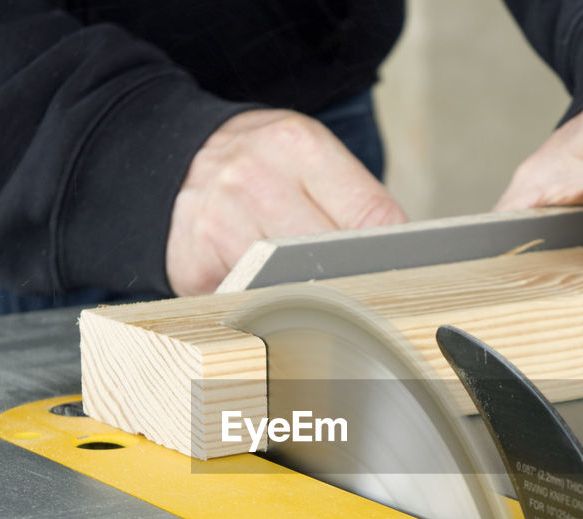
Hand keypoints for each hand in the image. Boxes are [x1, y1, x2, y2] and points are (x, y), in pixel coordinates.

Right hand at [167, 109, 407, 295]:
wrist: (171, 152)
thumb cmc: (258, 164)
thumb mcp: (308, 156)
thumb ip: (354, 202)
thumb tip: (411, 263)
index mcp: (298, 144)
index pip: (372, 217)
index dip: (393, 255)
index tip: (404, 274)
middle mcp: (254, 177)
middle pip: (332, 259)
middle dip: (351, 281)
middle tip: (363, 297)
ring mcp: (218, 222)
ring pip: (290, 288)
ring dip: (307, 303)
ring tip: (313, 301)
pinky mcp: (192, 263)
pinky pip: (245, 304)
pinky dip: (261, 310)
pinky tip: (263, 296)